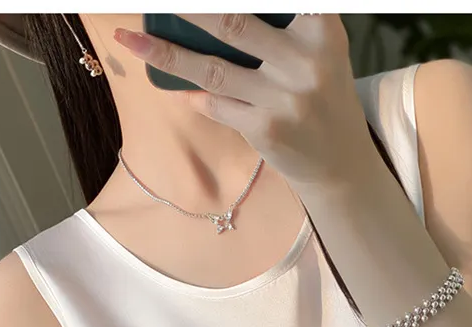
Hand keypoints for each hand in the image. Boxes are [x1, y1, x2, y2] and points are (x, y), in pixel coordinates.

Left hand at [113, 14, 375, 189]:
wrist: (341, 164)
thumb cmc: (322, 95)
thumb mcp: (320, 49)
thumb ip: (286, 23)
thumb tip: (206, 16)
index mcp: (321, 29)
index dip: (225, 0)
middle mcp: (304, 62)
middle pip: (231, 23)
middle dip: (187, 10)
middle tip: (155, 2)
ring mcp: (282, 99)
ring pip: (212, 69)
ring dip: (165, 52)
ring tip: (130, 38)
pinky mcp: (265, 130)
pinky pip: (216, 105)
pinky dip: (195, 96)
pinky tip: (179, 90)